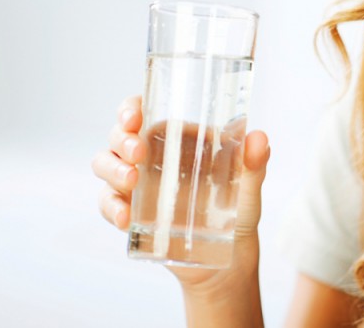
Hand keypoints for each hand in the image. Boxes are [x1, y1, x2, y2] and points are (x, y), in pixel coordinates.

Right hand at [92, 95, 270, 297]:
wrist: (229, 256)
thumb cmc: (238, 209)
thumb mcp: (249, 185)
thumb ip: (254, 162)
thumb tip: (259, 138)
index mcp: (177, 137)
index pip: (142, 111)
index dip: (130, 108)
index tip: (134, 117)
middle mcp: (151, 155)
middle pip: (118, 135)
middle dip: (122, 139)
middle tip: (139, 153)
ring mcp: (136, 184)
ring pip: (104, 164)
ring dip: (112, 169)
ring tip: (132, 181)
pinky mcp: (130, 212)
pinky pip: (106, 204)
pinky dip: (111, 208)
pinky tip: (126, 217)